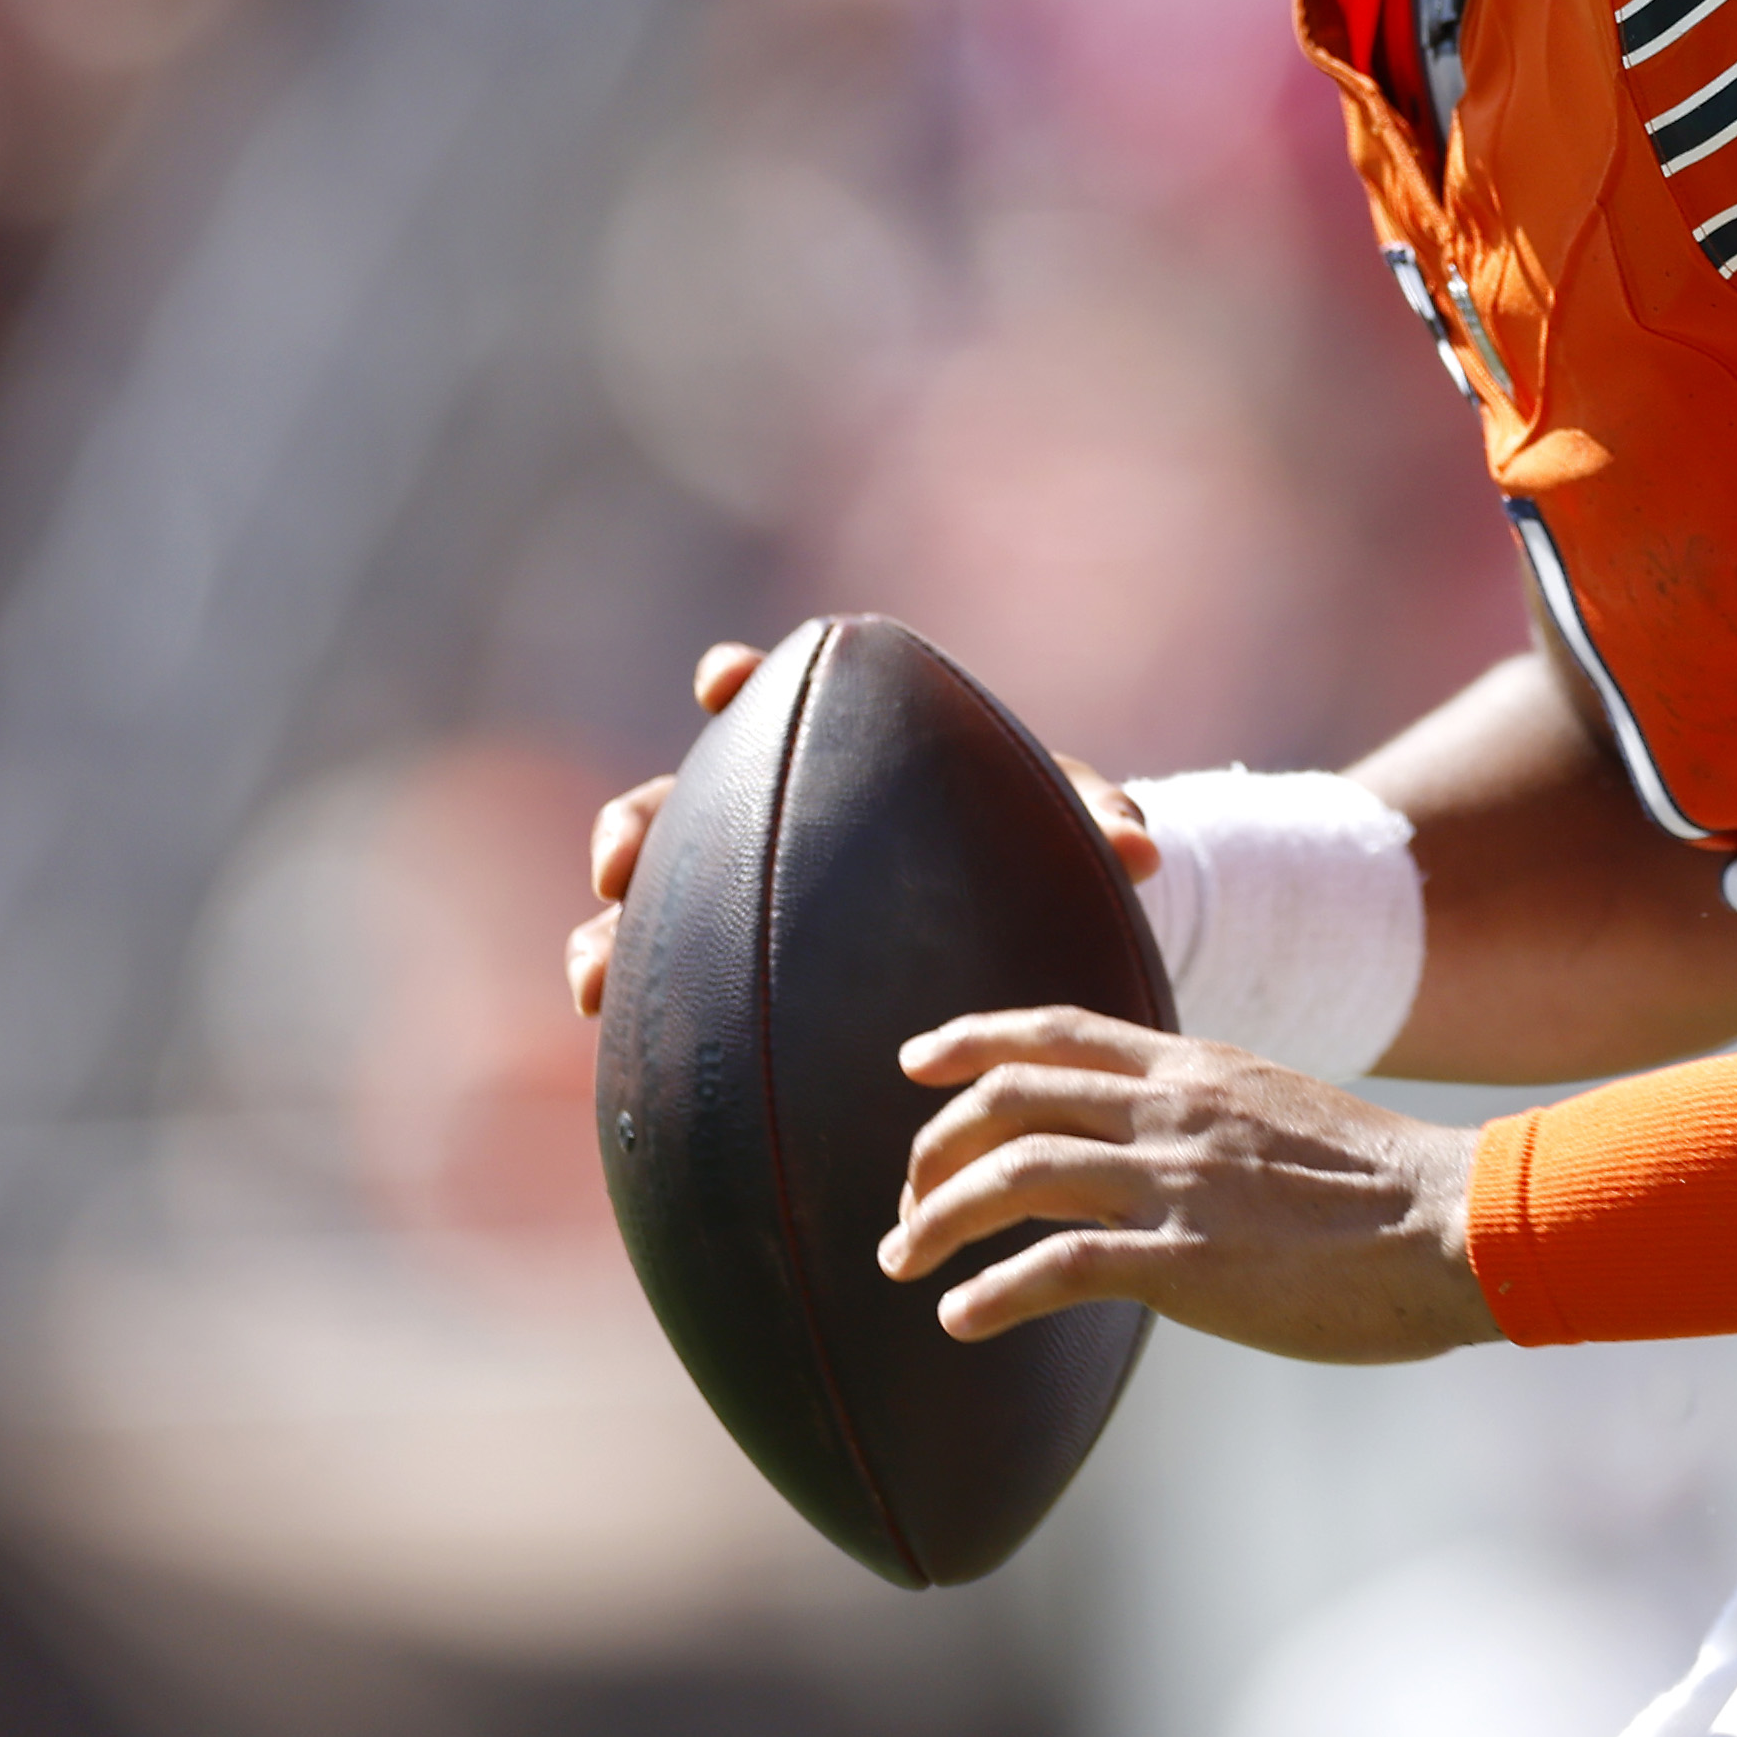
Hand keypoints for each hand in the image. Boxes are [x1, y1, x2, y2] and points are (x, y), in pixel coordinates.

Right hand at [566, 635, 1161, 1016]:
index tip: (723, 681)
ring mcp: (740, 899)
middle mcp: (771, 819)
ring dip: (609, 934)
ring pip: (647, 906)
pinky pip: (670, 992)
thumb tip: (1140, 851)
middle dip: (636, 825)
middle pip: (674, 804)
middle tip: (622, 862)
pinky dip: (638, 1011)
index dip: (739, 682)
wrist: (1029, 923)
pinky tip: (624, 1055)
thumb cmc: (1045, 852)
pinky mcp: (738, 977)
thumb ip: (1106, 825)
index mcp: (845, 755)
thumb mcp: (1077, 832)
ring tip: (595, 981)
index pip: (776, 697)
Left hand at [882, 1006, 1498, 1363]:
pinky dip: (992, 1292)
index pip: (1060, 1030)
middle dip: (934, 1147)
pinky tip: (961, 1318)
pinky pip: (1057, 1268)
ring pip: (1015, 1174)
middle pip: (1012, 1097)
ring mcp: (1179, 1182)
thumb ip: (1205, 1119)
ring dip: (938, 1219)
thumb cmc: (1384, 1189)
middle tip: (904, 1203)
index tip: (915, 1059)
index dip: (973, 1038)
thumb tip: (1138, 1150)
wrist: (1457, 1224)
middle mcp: (1176, 1110)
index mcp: (1200, 1068)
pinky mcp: (1189, 1261)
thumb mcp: (1282, 1115)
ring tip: (903, 1262)